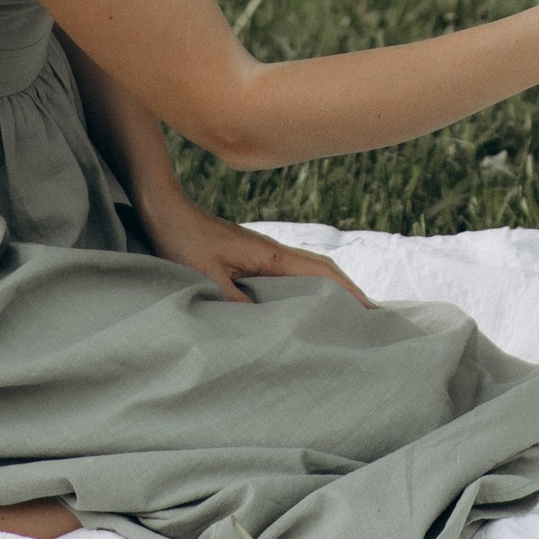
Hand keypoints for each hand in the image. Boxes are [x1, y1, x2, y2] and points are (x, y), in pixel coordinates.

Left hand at [145, 198, 370, 307]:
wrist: (167, 212)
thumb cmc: (184, 241)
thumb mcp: (206, 275)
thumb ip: (234, 300)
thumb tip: (265, 326)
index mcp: (269, 255)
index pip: (320, 273)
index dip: (348, 291)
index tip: (372, 311)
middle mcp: (273, 252)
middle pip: (323, 269)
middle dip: (350, 291)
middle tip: (371, 317)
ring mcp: (264, 253)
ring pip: (310, 270)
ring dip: (332, 287)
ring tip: (347, 312)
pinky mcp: (252, 258)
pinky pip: (292, 273)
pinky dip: (310, 285)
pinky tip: (304, 301)